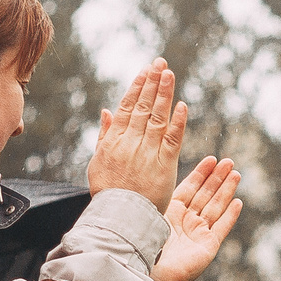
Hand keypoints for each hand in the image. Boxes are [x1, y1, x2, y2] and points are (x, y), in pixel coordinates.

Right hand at [84, 58, 184, 209]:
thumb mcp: (98, 162)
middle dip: (152, 82)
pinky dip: (178, 122)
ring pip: (157, 117)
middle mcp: (130, 142)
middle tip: (161, 62)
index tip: (145, 71)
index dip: (137, 87)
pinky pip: (173, 139)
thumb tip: (107, 110)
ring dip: (164, 93)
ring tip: (169, 73)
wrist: (118, 217)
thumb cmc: (108, 194)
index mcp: (114, 140)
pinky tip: (182, 105)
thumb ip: (105, 135)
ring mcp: (147, 152)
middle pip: (143, 106)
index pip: (127, 107)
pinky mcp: (164, 165)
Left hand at [153, 156, 242, 280]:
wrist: (150, 275)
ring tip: (236, 174)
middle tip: (229, 161)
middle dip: (218, 177)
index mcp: (172, 211)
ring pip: (216, 207)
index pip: (190, 187)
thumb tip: (151, 171)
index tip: (211, 159)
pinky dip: (230, 216)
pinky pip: (222, 228)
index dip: (201, 173)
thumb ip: (159, 198)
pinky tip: (238, 202)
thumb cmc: (145, 247)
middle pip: (206, 194)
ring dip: (227, 191)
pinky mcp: (208, 246)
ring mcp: (199, 233)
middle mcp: (187, 220)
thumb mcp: (151, 216)